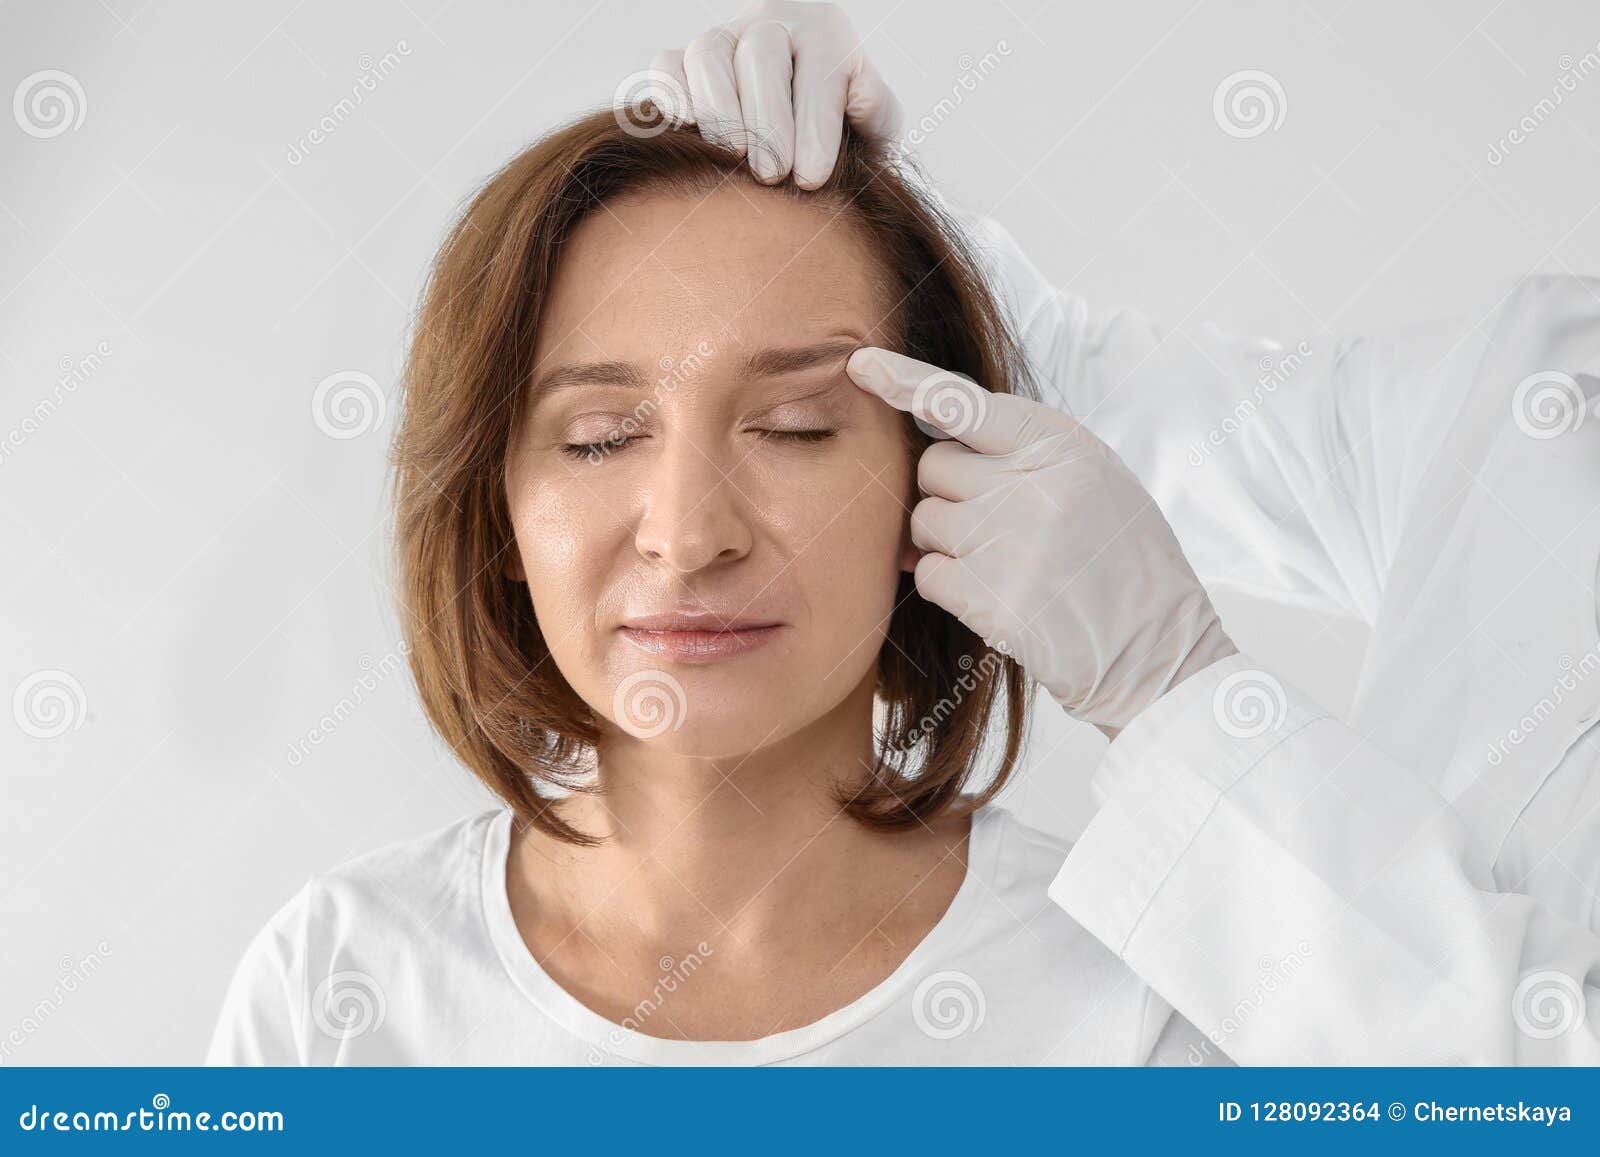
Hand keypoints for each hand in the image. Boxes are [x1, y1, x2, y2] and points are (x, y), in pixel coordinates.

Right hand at [644, 1, 901, 186]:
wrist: (801, 124)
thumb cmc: (842, 127)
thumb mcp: (874, 122)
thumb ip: (878, 112)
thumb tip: (860, 102)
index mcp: (822, 33)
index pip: (820, 71)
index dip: (815, 125)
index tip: (811, 178)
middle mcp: (769, 26)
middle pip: (762, 55)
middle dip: (768, 119)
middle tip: (774, 175)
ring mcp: (722, 40)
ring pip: (709, 55)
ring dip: (719, 108)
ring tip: (735, 157)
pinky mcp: (682, 61)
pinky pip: (666, 66)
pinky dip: (670, 94)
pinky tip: (686, 128)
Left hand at [847, 347, 1237, 739]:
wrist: (1157, 648)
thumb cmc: (1123, 562)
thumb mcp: (1094, 479)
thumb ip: (1024, 454)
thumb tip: (936, 443)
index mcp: (1061, 445)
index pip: (962, 401)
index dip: (904, 381)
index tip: (861, 366)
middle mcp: (1032, 485)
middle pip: (933, 467)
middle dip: (947, 493)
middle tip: (991, 524)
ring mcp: (1008, 542)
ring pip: (924, 521)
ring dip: (945, 543)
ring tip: (1001, 564)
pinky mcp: (991, 598)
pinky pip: (929, 574)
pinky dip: (948, 585)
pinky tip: (994, 596)